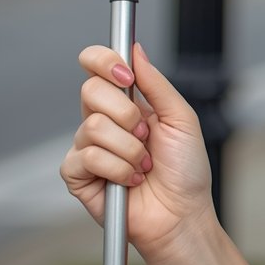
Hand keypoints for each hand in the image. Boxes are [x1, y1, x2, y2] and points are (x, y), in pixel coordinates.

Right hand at [60, 43, 217, 263]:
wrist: (182, 214)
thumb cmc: (186, 170)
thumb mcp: (181, 119)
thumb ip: (157, 84)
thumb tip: (135, 50)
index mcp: (126, 103)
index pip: (96, 66)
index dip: (104, 62)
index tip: (127, 76)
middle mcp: (102, 121)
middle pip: (89, 91)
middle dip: (127, 115)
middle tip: (146, 136)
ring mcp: (87, 148)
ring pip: (92, 127)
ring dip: (129, 150)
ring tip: (145, 166)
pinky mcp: (78, 175)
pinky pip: (87, 157)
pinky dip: (118, 170)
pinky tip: (131, 182)